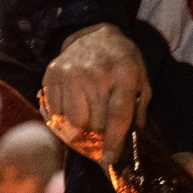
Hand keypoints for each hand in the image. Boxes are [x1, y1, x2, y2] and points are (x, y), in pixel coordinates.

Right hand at [38, 22, 147, 160]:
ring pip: (72, 121)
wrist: (91, 34)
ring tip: (87, 114)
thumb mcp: (139, 80)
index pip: (118, 115)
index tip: (109, 158)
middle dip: (99, 134)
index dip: (114, 141)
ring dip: (80, 125)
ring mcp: (71, 73)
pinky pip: (56, 111)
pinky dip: (64, 114)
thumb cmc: (120, 62)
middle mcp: (96, 73)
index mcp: (124, 74)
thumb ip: (138, 109)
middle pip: (94, 123)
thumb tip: (130, 142)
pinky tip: (73, 103)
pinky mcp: (53, 74)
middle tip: (101, 132)